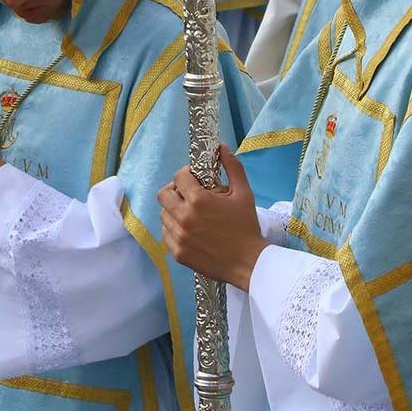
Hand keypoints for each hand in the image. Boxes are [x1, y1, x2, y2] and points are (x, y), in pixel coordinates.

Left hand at [158, 145, 266, 288]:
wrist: (248, 263)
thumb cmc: (246, 227)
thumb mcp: (244, 194)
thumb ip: (233, 168)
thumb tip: (222, 147)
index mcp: (199, 200)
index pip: (179, 176)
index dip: (186, 174)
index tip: (195, 178)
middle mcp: (184, 217)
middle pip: (163, 194)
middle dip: (174, 190)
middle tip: (188, 194)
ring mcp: (179, 237)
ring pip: (164, 214)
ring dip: (174, 209)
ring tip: (190, 213)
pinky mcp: (177, 252)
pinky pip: (166, 233)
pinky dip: (174, 228)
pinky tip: (189, 229)